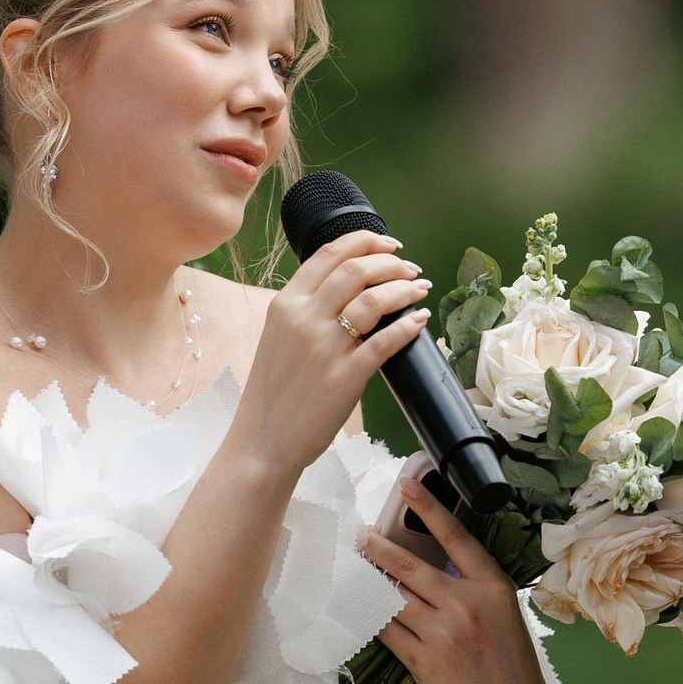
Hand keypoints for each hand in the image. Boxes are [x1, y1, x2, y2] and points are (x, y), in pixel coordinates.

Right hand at [227, 230, 429, 480]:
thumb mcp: (277, 336)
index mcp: (285, 304)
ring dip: (404, 289)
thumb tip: (345, 287)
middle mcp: (303, 319)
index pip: (329, 254)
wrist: (262, 442)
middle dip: (391, 262)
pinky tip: (419, 321)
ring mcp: (324, 347)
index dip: (365, 241)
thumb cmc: (272, 392)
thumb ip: (304, 309)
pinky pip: (385, 342)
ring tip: (419, 289)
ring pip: (374, 300)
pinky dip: (408, 326)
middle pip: (357, 270)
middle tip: (410, 269)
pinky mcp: (345, 377)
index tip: (389, 244)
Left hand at [357, 473, 552, 683]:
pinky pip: (387, 630)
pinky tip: (357, 606)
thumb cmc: (504, 657)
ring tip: (349, 567)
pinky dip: (370, 615)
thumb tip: (422, 560)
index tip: (406, 484)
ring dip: (367, 581)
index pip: (457, 537)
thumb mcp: (501, 611)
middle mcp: (468, 605)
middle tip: (353, 533)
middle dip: (375, 546)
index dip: (430, 507)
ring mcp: (445, 633)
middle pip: (409, 566)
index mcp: (493, 586)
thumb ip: (470, 585)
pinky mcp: (424, 660)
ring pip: (392, 597)